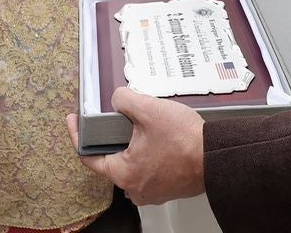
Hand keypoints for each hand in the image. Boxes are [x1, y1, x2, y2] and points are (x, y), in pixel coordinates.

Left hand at [69, 87, 205, 205]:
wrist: (218, 157)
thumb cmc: (187, 141)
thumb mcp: (149, 109)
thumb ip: (124, 100)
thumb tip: (116, 99)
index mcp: (124, 174)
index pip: (88, 157)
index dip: (77, 135)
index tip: (73, 122)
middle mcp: (135, 188)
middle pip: (113, 158)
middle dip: (116, 136)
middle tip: (124, 117)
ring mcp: (152, 191)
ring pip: (132, 163)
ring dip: (135, 144)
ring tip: (148, 126)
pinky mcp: (167, 188)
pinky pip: (149, 168)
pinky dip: (150, 153)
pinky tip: (162, 138)